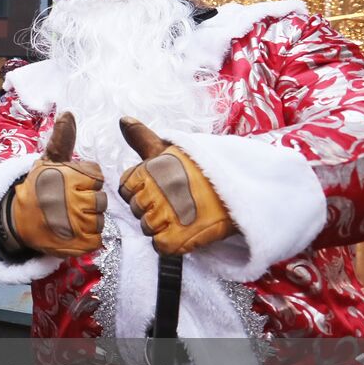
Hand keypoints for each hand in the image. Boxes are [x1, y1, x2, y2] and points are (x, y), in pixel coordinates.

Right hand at [6, 113, 105, 256]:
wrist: (17, 221)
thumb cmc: (37, 189)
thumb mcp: (48, 162)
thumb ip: (62, 140)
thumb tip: (68, 112)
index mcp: (70, 177)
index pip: (96, 178)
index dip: (84, 181)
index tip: (67, 186)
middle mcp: (75, 199)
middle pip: (100, 199)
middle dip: (87, 201)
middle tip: (66, 204)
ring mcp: (78, 224)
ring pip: (100, 219)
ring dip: (87, 219)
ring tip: (66, 218)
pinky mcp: (80, 244)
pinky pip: (96, 238)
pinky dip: (86, 236)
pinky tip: (70, 231)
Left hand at [118, 119, 235, 255]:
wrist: (240, 188)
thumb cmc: (202, 169)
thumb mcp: (170, 150)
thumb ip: (142, 138)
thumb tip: (122, 119)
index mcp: (148, 170)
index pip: (125, 189)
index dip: (139, 192)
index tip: (157, 189)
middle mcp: (154, 192)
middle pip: (135, 210)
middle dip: (150, 209)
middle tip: (175, 202)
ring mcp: (165, 216)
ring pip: (146, 228)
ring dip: (160, 226)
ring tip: (182, 215)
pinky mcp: (178, 238)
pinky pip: (159, 245)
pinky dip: (169, 242)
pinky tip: (184, 230)